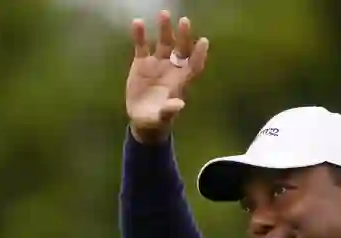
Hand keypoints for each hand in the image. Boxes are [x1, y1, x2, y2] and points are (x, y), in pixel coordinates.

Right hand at [126, 10, 209, 142]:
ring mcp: (158, 64)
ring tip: (163, 14)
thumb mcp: (161, 118)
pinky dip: (140, 35)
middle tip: (184, 21)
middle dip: (184, 36)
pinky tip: (137, 23)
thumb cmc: (157, 120)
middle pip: (181, 49)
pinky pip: (142, 46)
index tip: (203, 41)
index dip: (199, 54)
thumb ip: (169, 111)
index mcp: (181, 81)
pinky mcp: (142, 63)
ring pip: (164, 43)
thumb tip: (180, 105)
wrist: (142, 118)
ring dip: (165, 29)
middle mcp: (172, 69)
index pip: (194, 65)